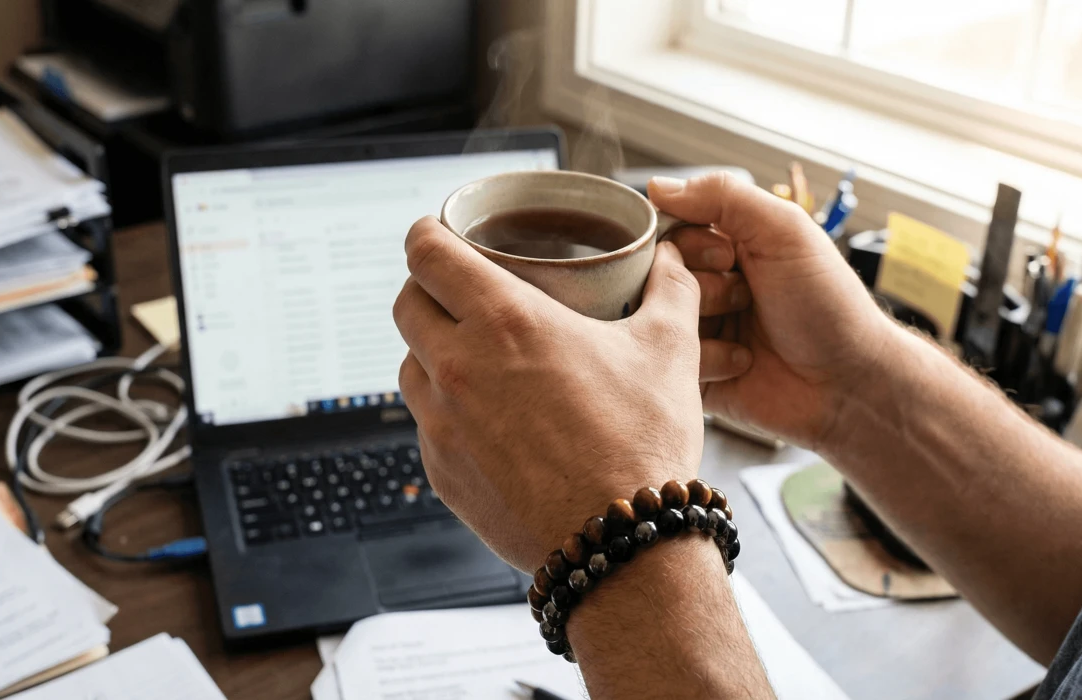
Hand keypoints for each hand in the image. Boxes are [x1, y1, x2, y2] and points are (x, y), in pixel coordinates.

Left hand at [393, 217, 747, 570]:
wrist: (619, 542)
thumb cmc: (640, 445)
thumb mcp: (668, 351)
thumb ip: (670, 292)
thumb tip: (674, 260)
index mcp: (504, 322)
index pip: (427, 254)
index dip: (426, 233)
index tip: (437, 232)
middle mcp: (458, 367)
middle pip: (407, 305)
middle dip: (427, 288)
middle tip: (460, 293)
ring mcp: (441, 424)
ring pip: (410, 366)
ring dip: (432, 351)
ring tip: (475, 358)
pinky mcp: (441, 473)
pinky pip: (426, 424)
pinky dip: (446, 411)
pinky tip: (488, 420)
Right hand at [649, 173, 896, 449]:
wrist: (850, 382)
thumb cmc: (829, 304)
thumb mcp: (785, 232)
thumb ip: (724, 197)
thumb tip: (656, 186)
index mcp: (725, 247)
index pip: (669, 231)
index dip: (688, 244)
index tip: (728, 258)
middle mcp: (707, 286)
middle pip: (658, 276)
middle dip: (700, 286)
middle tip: (744, 297)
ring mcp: (700, 332)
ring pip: (659, 318)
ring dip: (702, 324)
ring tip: (746, 334)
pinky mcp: (694, 375)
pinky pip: (667, 362)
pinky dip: (704, 360)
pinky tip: (742, 362)